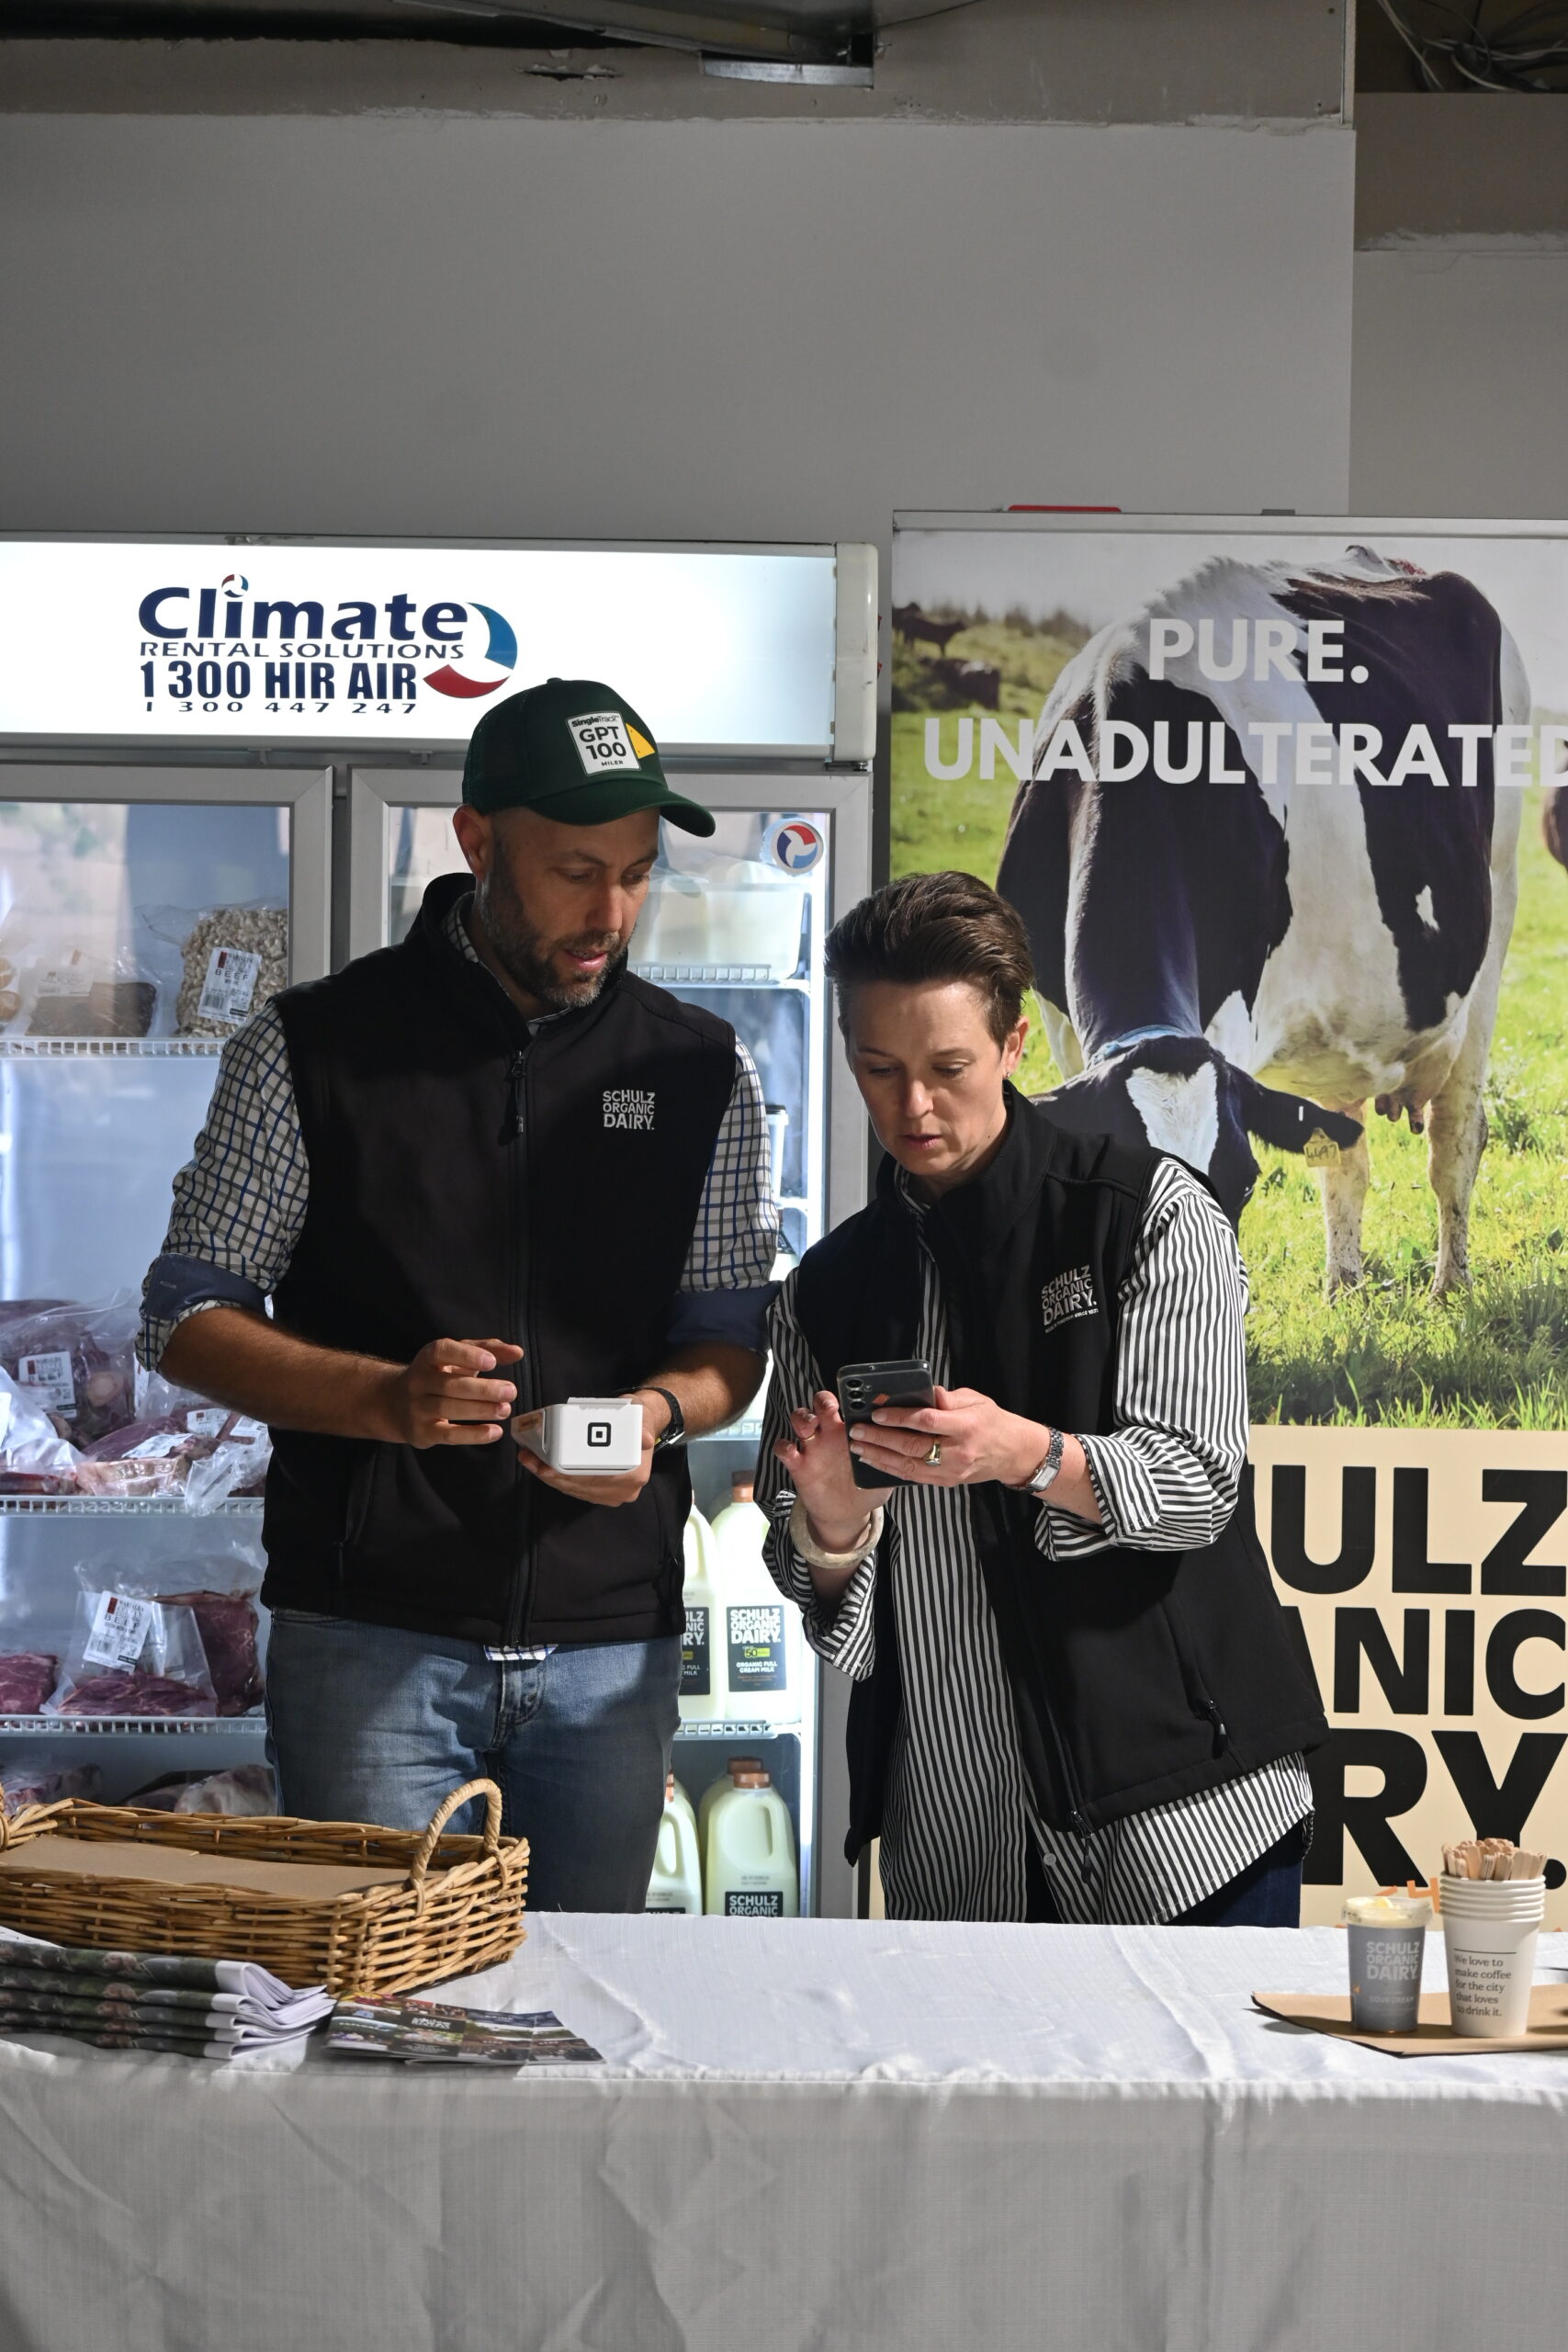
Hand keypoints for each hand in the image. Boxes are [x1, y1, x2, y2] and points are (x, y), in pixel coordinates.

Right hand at [381, 1338, 522, 1447]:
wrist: (395, 1403)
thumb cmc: (438, 1375)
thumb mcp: (457, 1358)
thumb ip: (488, 1350)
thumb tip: (517, 1352)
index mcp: (427, 1358)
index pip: (442, 1351)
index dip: (466, 1356)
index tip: (491, 1362)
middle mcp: (418, 1381)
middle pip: (450, 1385)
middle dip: (483, 1389)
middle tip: (511, 1391)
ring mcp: (417, 1408)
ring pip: (449, 1409)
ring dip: (480, 1410)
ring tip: (505, 1409)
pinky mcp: (422, 1432)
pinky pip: (448, 1435)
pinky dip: (472, 1435)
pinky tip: (494, 1432)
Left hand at [513, 1389, 661, 1507]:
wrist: (639, 1426)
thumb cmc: (637, 1419)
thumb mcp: (641, 1415)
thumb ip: (642, 1426)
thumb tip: (644, 1439)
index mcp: (634, 1475)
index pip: (595, 1480)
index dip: (568, 1475)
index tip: (545, 1467)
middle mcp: (624, 1490)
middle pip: (580, 1486)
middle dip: (551, 1474)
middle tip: (529, 1459)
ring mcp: (612, 1494)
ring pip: (574, 1489)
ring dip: (550, 1476)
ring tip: (530, 1460)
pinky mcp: (600, 1492)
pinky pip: (575, 1488)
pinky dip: (557, 1478)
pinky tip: (541, 1466)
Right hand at [773, 1389, 889, 1550]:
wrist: (847, 1514)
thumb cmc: (867, 1488)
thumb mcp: (883, 1474)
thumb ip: (891, 1461)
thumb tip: (910, 1451)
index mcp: (852, 1431)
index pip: (847, 1403)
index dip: (850, 1396)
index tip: (856, 1398)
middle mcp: (830, 1434)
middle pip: (819, 1403)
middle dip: (823, 1401)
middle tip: (830, 1409)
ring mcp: (812, 1448)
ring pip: (799, 1419)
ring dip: (802, 1418)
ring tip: (810, 1427)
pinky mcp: (798, 1465)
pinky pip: (783, 1449)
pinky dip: (783, 1446)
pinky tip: (790, 1450)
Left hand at [850, 1384, 1047, 1489]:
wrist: (1012, 1453)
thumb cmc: (991, 1422)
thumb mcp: (975, 1400)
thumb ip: (947, 1398)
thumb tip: (921, 1391)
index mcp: (966, 1426)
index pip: (927, 1421)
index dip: (899, 1417)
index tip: (877, 1413)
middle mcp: (958, 1451)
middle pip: (912, 1446)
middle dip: (881, 1438)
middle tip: (857, 1431)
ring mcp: (951, 1471)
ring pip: (909, 1466)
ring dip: (879, 1457)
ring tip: (858, 1447)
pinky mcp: (946, 1482)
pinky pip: (913, 1477)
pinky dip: (891, 1469)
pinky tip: (875, 1460)